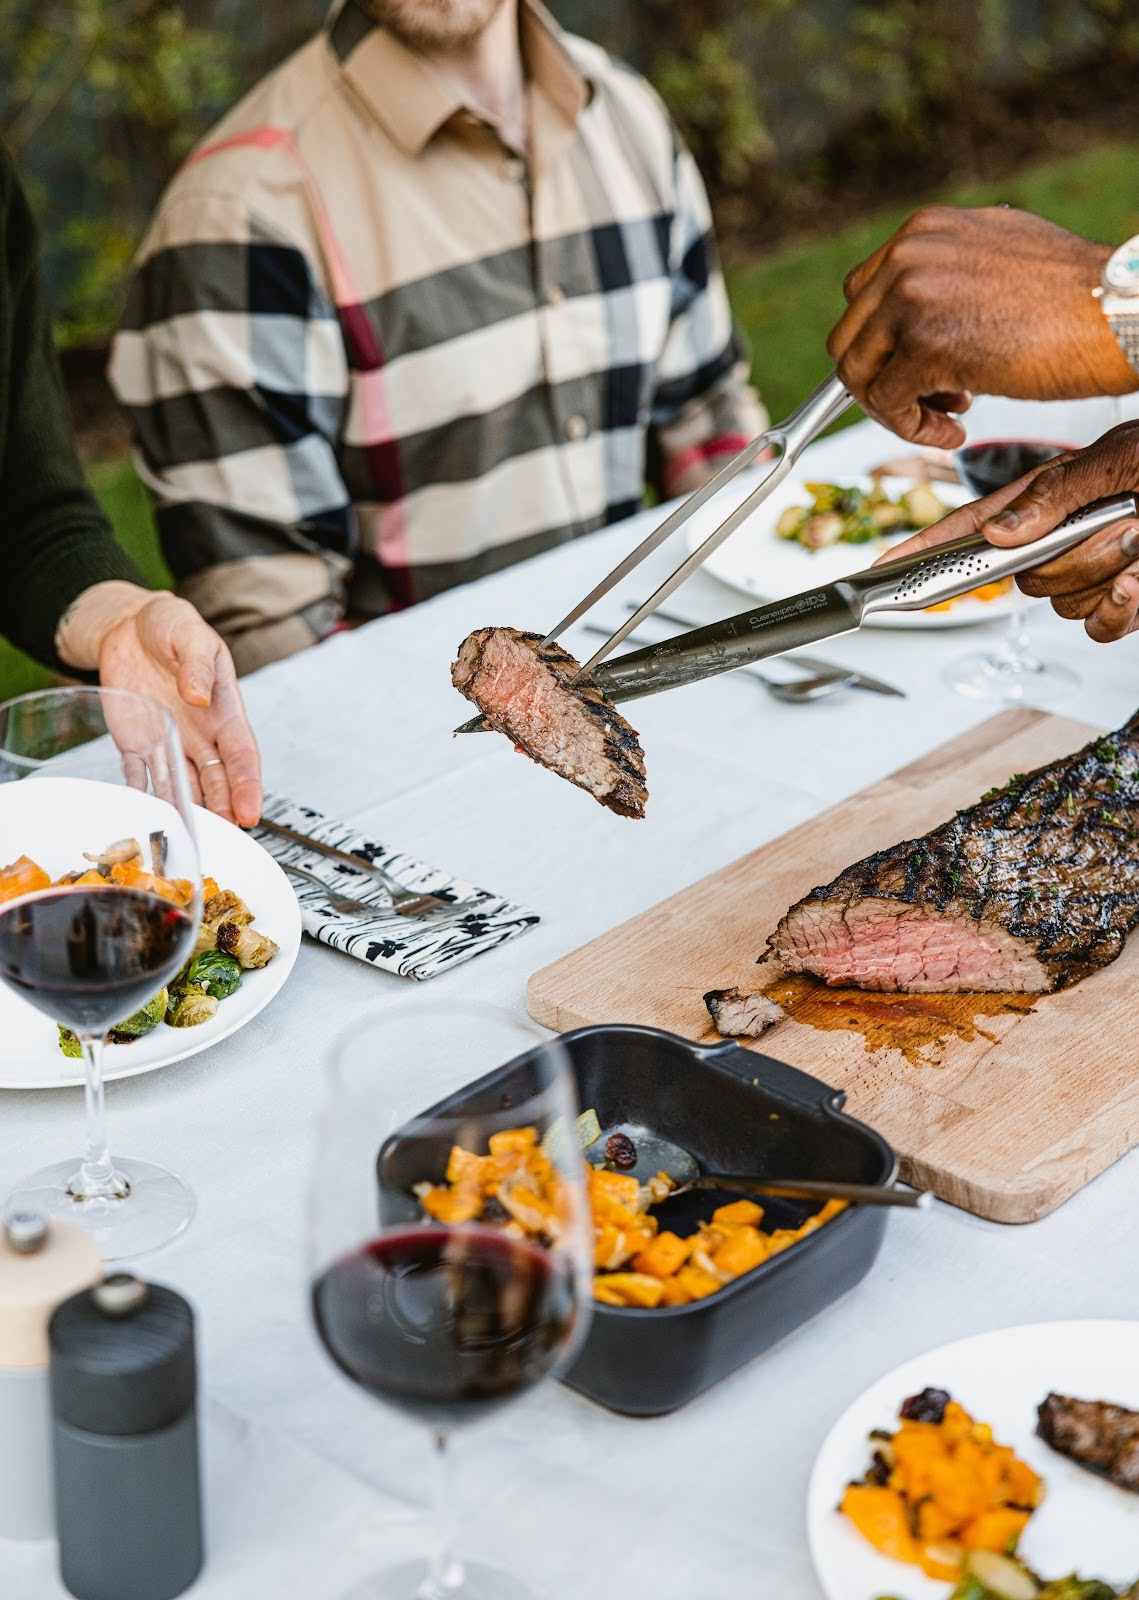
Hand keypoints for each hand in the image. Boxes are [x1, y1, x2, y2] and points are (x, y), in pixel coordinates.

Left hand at [96, 593, 262, 823]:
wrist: (128, 626)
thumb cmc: (170, 625)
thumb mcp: (188, 633)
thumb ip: (197, 665)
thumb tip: (201, 697)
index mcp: (224, 708)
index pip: (241, 753)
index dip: (248, 785)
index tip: (250, 812)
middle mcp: (201, 732)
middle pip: (218, 779)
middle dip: (225, 808)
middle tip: (226, 837)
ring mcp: (169, 741)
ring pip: (185, 786)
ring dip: (191, 811)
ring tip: (193, 837)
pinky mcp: (137, 743)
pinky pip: (140, 776)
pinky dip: (143, 798)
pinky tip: (146, 819)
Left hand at [827, 206, 1135, 446]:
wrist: (1116, 312)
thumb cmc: (1073, 297)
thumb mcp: (995, 260)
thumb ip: (945, 277)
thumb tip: (911, 315)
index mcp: (923, 231)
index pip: (861, 296)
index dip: (882, 344)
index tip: (913, 369)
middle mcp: (909, 255)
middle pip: (849, 337)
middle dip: (881, 379)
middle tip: (928, 400)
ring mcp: (911, 298)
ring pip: (857, 373)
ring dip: (894, 408)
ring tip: (944, 418)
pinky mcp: (924, 344)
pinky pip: (886, 403)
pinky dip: (912, 428)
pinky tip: (952, 431)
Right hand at [878, 423, 1138, 640]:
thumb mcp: (1121, 458)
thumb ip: (1055, 493)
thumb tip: (999, 533)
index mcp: (1045, 498)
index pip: (967, 529)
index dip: (921, 552)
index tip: (882, 572)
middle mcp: (1058, 538)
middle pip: (1021, 579)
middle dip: (1074, 557)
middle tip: (1124, 521)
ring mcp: (1088, 572)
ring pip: (1063, 604)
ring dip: (1109, 574)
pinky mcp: (1120, 602)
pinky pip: (1097, 629)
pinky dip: (1119, 610)